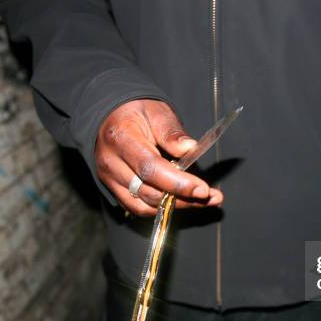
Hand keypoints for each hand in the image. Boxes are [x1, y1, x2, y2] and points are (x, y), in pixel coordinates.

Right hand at [95, 99, 222, 215]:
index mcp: (121, 138)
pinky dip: (162, 209)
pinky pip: (138, 208)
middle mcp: (111, 163)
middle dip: (183, 198)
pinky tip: (184, 202)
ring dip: (175, 207)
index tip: (203, 189)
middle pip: (148, 192)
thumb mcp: (156, 111)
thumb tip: (190, 148)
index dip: (178, 183)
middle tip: (211, 197)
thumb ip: (172, 132)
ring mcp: (109, 180)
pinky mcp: (114, 190)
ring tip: (202, 201)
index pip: (150, 168)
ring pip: (143, 206)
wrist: (111, 116)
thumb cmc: (136, 111)